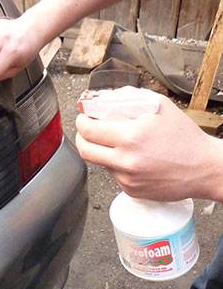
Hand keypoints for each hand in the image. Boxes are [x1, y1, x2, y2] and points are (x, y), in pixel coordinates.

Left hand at [75, 89, 222, 201]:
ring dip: (100, 151)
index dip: (81, 122)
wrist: (206, 168)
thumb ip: (130, 99)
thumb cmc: (186, 137)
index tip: (83, 117)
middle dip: (82, 138)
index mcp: (131, 138)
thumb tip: (104, 98)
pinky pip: (113, 175)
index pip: (89, 131)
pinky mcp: (131, 190)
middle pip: (85, 151)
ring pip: (99, 163)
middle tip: (86, 131)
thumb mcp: (160, 107)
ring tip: (115, 143)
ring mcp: (128, 179)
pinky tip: (131, 158)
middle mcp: (126, 161)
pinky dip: (116, 165)